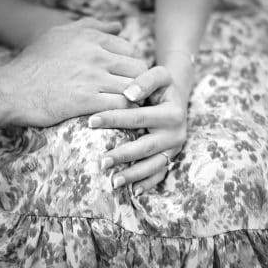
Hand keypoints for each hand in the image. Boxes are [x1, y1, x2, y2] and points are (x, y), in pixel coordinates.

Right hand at [0, 18, 149, 127]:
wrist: (11, 90)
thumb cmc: (33, 63)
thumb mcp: (58, 34)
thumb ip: (90, 26)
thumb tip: (118, 25)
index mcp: (90, 37)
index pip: (129, 49)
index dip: (129, 65)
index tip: (121, 77)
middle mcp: (94, 54)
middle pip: (137, 67)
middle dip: (136, 81)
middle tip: (126, 93)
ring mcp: (91, 78)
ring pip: (133, 87)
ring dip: (131, 98)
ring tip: (123, 105)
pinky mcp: (86, 101)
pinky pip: (120, 105)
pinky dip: (122, 112)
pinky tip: (113, 115)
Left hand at [88, 66, 188, 193]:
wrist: (176, 96)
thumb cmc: (161, 84)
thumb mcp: (159, 75)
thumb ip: (145, 80)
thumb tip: (128, 94)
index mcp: (172, 112)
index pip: (138, 116)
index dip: (114, 118)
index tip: (90, 122)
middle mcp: (176, 133)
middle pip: (145, 146)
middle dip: (122, 155)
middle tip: (100, 163)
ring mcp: (174, 148)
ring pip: (154, 165)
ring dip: (133, 175)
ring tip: (113, 182)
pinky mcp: (172, 157)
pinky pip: (160, 174)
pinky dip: (148, 184)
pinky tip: (133, 192)